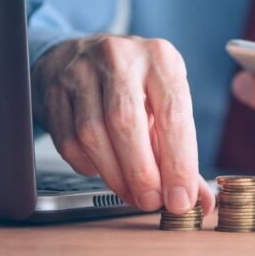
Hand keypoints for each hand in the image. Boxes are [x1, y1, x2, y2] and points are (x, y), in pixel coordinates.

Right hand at [31, 34, 214, 213]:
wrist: (83, 54)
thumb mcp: (165, 102)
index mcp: (160, 59)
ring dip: (114, 175)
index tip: (180, 198)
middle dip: (141, 173)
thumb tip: (200, 199)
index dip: (178, 163)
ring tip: (131, 193)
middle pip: (127, 123)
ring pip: (93, 134)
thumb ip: (182, 151)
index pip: (172, 115)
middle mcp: (121, 58)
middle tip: (151, 201)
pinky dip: (87, 165)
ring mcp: (82, 71)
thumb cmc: (135, 84)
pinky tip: (101, 169)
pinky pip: (68, 140)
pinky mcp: (54, 89)